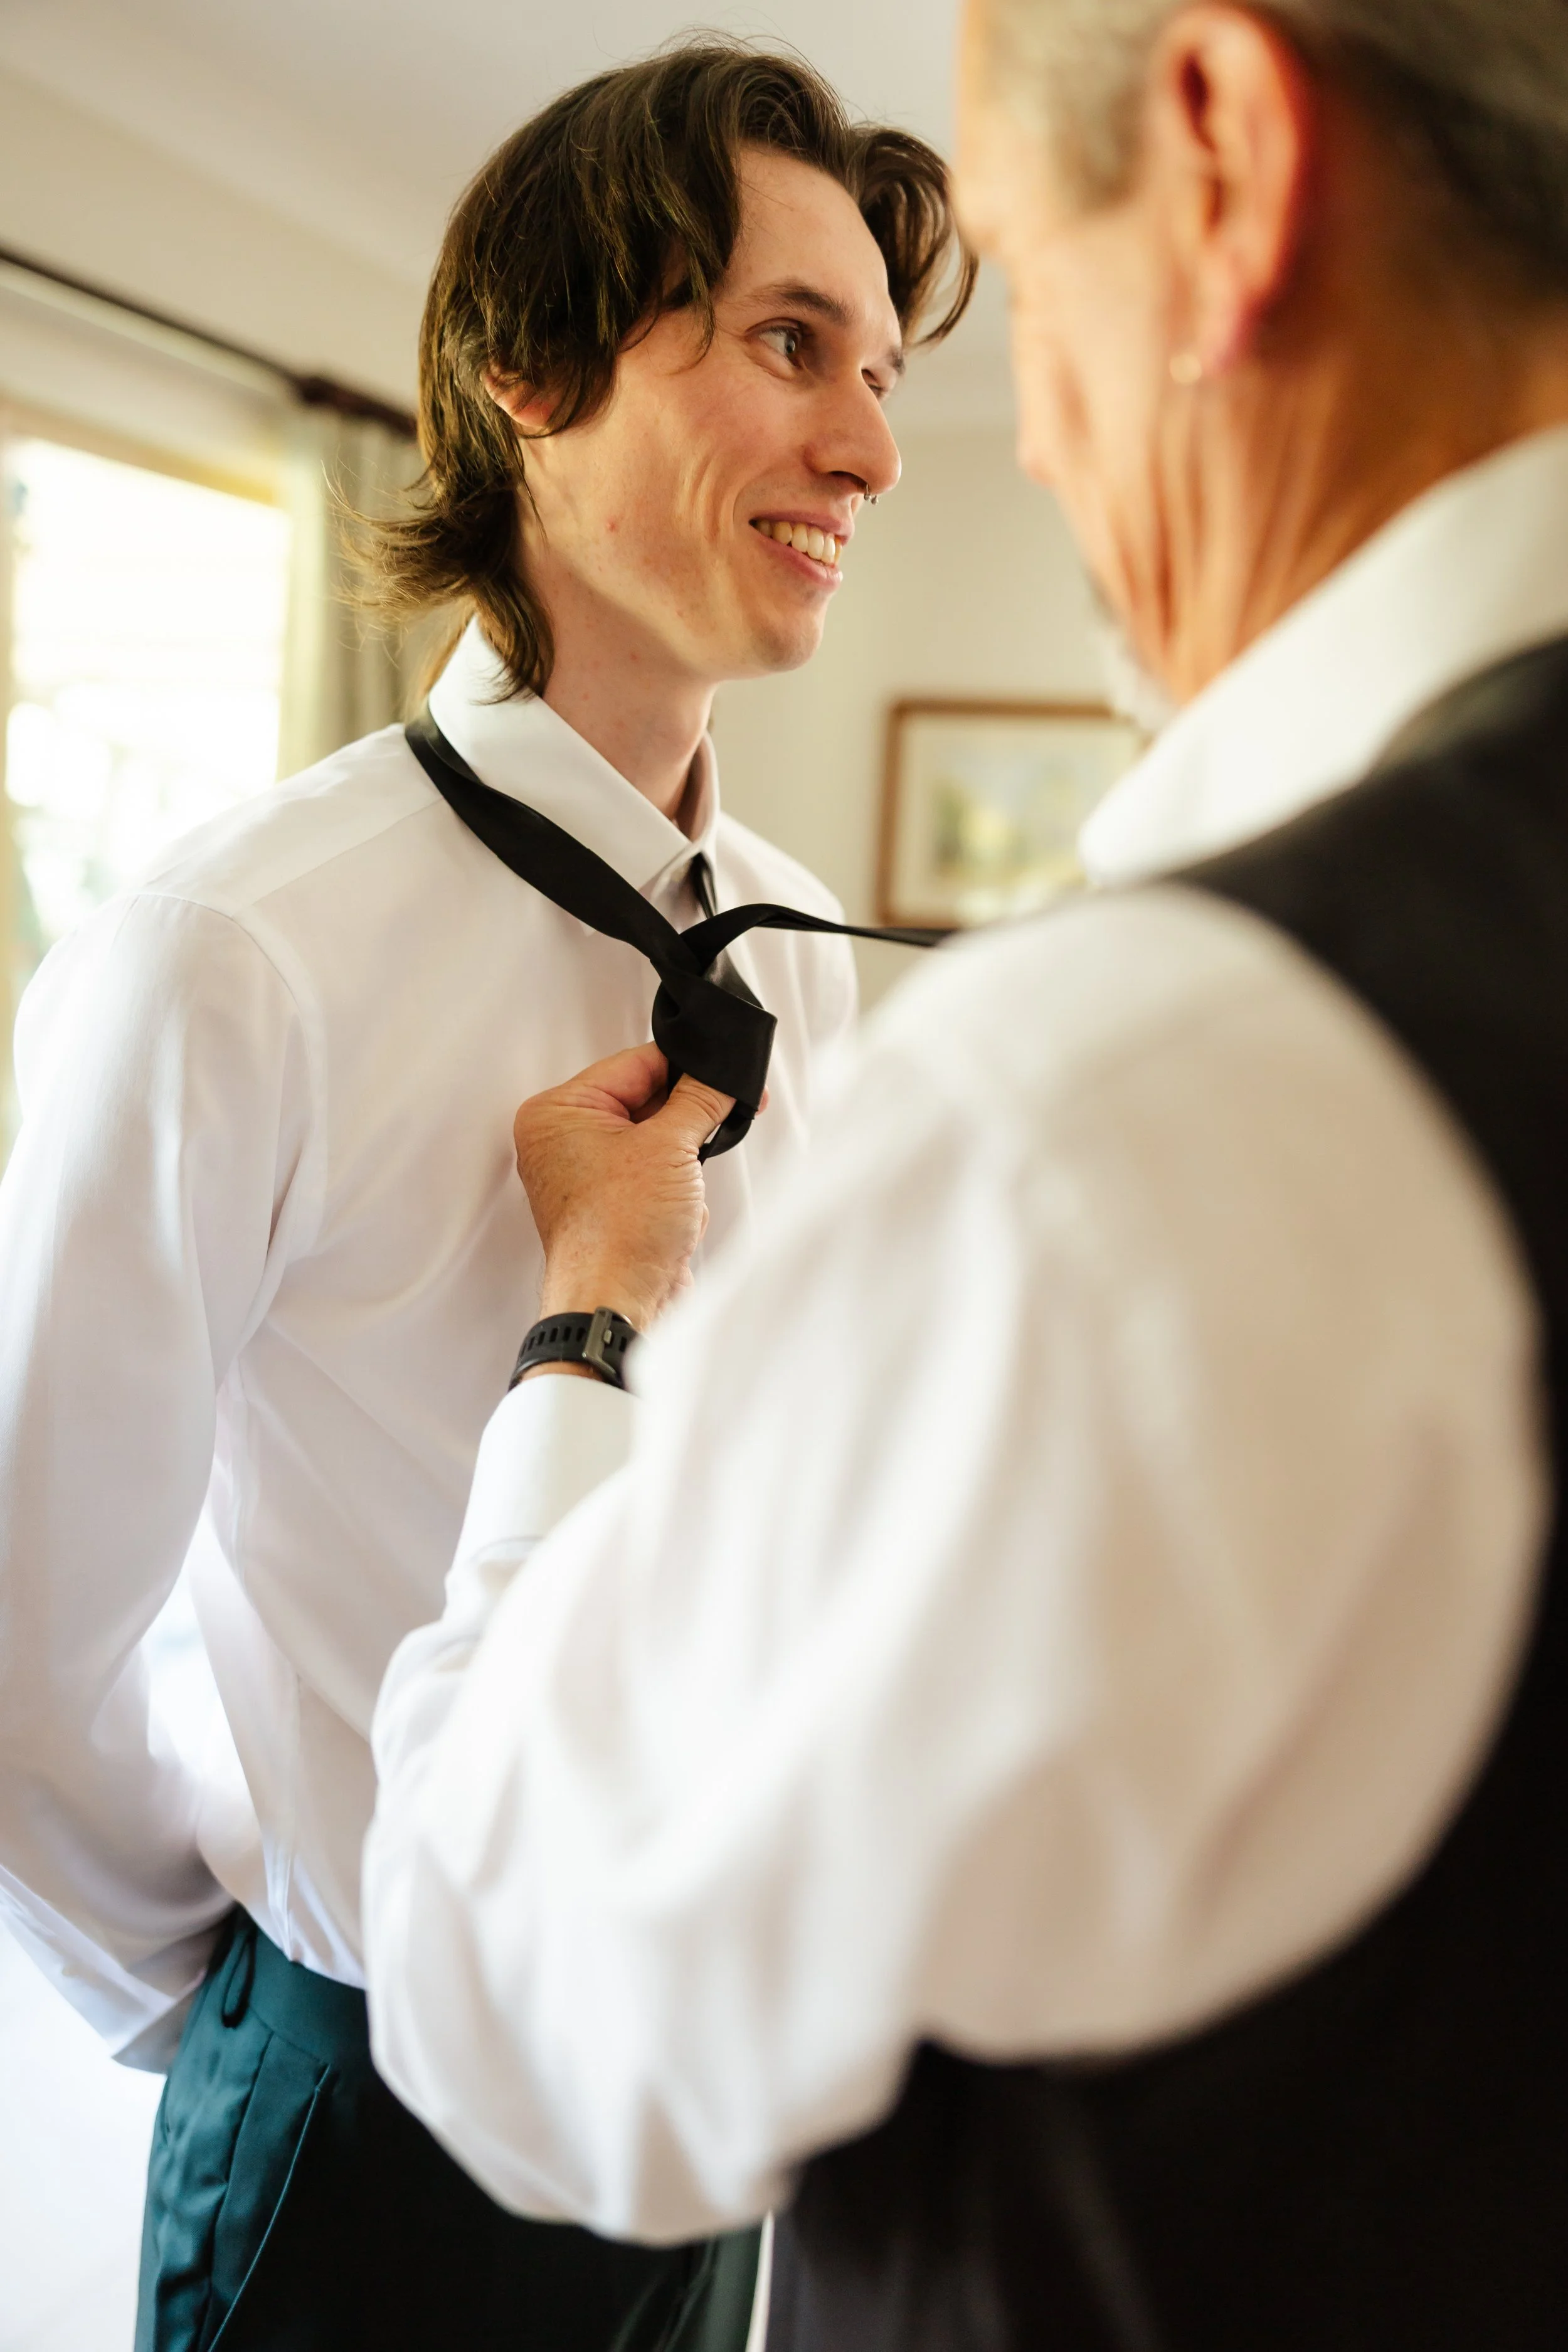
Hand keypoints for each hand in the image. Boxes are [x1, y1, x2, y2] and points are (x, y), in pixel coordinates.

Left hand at [513, 1043, 732, 1332]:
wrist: (616, 1302)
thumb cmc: (618, 1234)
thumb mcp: (671, 1146)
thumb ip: (699, 1099)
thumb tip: (716, 1076)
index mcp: (558, 1111)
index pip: (634, 1063)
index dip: (685, 1067)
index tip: (720, 1073)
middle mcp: (562, 1140)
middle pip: (644, 1100)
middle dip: (683, 1121)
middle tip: (714, 1125)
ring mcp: (583, 1174)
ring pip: (654, 1140)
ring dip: (681, 1161)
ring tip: (680, 1189)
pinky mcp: (608, 1203)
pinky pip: (652, 1175)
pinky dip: (675, 1188)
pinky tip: (678, 1211)